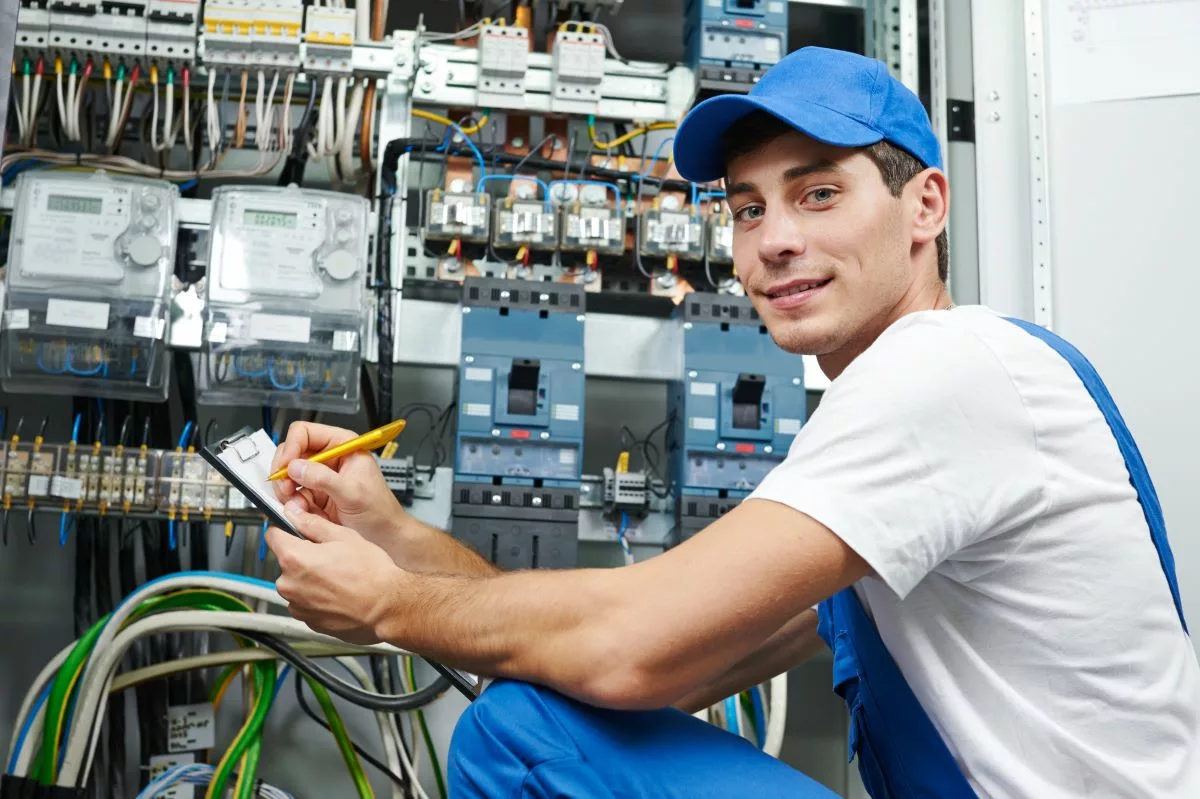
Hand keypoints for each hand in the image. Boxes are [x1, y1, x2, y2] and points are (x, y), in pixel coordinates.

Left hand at [267, 503, 404, 644]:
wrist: (387, 606)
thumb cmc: (371, 573)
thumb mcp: (344, 536)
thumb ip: (312, 524)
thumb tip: (296, 515)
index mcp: (295, 558)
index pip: (273, 536)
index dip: (285, 530)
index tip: (293, 531)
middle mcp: (289, 584)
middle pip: (286, 562)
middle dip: (303, 558)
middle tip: (330, 556)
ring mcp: (298, 606)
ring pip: (296, 584)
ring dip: (310, 580)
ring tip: (338, 578)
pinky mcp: (308, 621)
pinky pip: (306, 603)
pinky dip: (317, 599)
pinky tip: (339, 594)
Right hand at [271, 421, 406, 549]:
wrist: (383, 536)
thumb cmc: (379, 510)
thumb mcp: (353, 493)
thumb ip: (324, 479)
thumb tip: (296, 467)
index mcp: (342, 445)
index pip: (305, 432)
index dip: (292, 446)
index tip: (287, 466)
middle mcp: (328, 458)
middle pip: (291, 452)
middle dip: (285, 471)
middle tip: (287, 488)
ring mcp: (319, 476)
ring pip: (287, 475)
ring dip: (286, 490)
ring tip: (297, 503)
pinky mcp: (313, 494)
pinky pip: (291, 494)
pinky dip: (291, 503)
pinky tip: (302, 511)